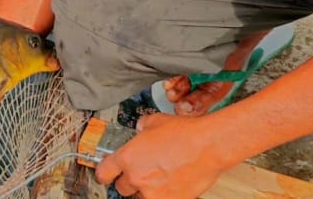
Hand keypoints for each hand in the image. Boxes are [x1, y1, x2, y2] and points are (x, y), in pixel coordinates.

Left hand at [94, 113, 230, 198]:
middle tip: (142, 171)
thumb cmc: (186, 134)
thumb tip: (141, 129)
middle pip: (122, 188)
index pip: (103, 172)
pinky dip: (164, 193)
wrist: (209, 146)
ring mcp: (153, 193)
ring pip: (141, 196)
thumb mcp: (155, 121)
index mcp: (128, 157)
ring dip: (147, 189)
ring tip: (161, 175)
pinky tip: (173, 181)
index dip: (105, 172)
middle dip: (130, 180)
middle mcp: (137, 177)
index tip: (107, 173)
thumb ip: (142, 127)